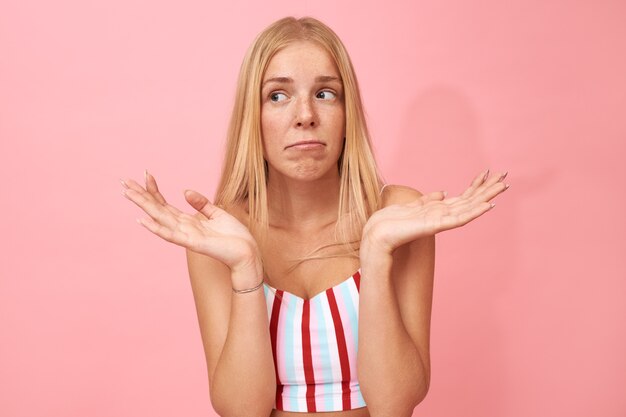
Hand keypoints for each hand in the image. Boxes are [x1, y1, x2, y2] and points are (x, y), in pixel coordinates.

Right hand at [121, 171, 259, 270]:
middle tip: (124, 181)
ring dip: (143, 206)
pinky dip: (156, 228)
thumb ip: (201, 203)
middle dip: (141, 195)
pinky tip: (142, 220)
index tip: (145, 174)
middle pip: (157, 208)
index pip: (165, 203)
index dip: (154, 189)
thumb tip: (185, 191)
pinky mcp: (193, 243)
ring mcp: (186, 235)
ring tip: (128, 193)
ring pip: (159, 217)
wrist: (248, 254)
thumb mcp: (217, 214)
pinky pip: (170, 234)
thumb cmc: (234, 237)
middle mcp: (183, 227)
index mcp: (188, 221)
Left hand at [361, 170, 508, 253]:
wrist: (378, 235)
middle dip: (487, 189)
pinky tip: (486, 205)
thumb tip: (443, 192)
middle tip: (505, 178)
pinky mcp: (436, 226)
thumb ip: (429, 200)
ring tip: (502, 188)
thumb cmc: (392, 222)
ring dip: (486, 197)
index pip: (463, 196)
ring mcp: (441, 221)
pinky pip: (459, 218)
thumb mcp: (412, 205)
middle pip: (471, 200)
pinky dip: (474, 212)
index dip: (476, 185)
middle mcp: (443, 215)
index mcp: (439, 210)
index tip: (489, 173)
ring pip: (469, 207)